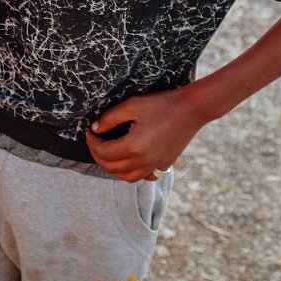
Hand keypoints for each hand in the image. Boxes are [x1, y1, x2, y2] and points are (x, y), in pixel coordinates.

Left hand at [85, 87, 205, 181]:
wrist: (191, 110)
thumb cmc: (161, 104)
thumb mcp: (132, 105)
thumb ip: (110, 118)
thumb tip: (95, 129)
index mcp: (133, 147)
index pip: (103, 152)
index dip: (92, 142)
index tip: (89, 132)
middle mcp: (143, 161)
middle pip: (111, 167)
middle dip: (98, 155)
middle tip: (94, 141)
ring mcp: (154, 166)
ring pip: (126, 176)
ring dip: (112, 167)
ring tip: (107, 152)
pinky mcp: (163, 165)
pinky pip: (141, 176)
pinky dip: (130, 172)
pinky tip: (127, 160)